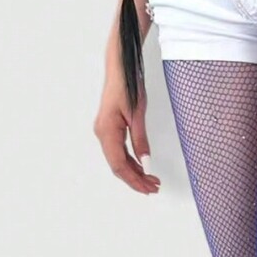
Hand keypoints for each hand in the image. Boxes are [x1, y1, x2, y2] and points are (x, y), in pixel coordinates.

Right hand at [93, 77, 159, 194]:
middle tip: (153, 187)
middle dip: (136, 179)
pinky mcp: (110, 129)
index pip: (119, 165)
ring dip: (134, 172)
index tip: (148, 188)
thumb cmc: (127, 85)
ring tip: (151, 180)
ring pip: (118, 160)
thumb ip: (140, 140)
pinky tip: (142, 168)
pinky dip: (131, 162)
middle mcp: (102, 134)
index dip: (134, 179)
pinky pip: (119, 151)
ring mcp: (105, 132)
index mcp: (107, 131)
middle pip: (118, 166)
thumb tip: (146, 163)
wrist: (120, 68)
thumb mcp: (138, 114)